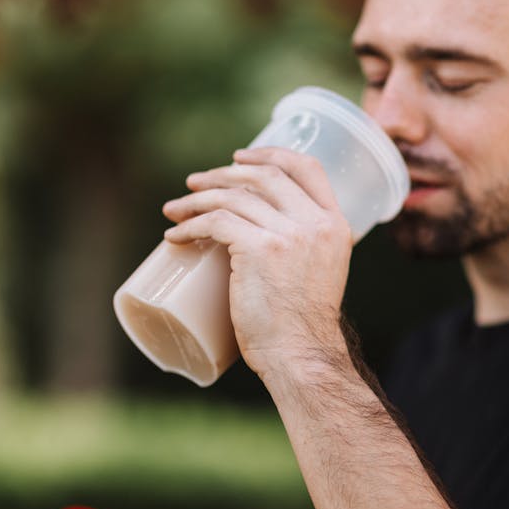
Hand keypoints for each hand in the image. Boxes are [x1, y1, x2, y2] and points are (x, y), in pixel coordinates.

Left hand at [162, 147, 352, 380]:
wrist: (300, 354)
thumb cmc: (299, 327)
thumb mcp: (317, 274)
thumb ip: (302, 249)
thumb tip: (260, 236)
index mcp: (335, 225)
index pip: (307, 167)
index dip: (270, 154)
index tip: (239, 157)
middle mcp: (315, 223)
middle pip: (264, 176)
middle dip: (222, 174)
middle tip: (194, 185)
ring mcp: (288, 233)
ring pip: (233, 197)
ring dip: (196, 199)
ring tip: (174, 210)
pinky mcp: (259, 248)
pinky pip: (215, 222)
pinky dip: (189, 226)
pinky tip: (174, 236)